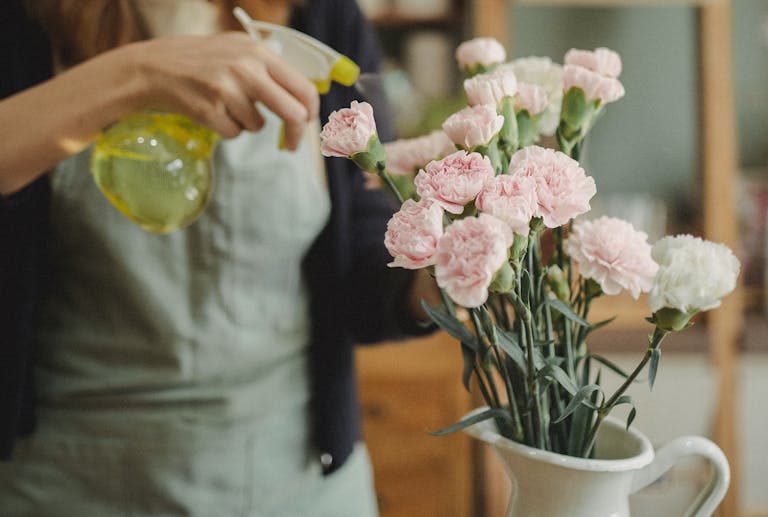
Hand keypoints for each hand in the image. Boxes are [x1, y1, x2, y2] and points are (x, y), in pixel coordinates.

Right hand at [123, 32, 319, 148]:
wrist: (152, 68)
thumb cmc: (200, 61)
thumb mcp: (237, 49)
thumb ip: (269, 67)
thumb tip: (305, 96)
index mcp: (258, 52)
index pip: (303, 87)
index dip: (311, 110)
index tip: (308, 122)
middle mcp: (246, 69)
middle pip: (292, 113)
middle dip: (296, 134)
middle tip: (291, 145)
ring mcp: (226, 90)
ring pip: (257, 126)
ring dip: (245, 123)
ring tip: (223, 104)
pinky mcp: (209, 110)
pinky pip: (234, 133)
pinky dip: (226, 128)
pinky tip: (210, 111)